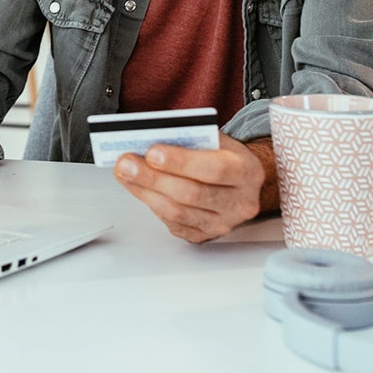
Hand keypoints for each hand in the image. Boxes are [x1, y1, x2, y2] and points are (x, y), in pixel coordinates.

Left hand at [113, 134, 275, 242]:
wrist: (239, 181)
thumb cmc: (222, 155)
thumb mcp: (215, 139)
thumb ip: (189, 137)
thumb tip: (149, 137)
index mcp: (247, 171)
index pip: (215, 169)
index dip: (181, 162)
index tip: (152, 152)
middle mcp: (240, 201)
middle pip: (192, 194)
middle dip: (153, 178)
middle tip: (126, 163)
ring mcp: (224, 223)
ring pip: (179, 212)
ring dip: (145, 191)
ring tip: (125, 173)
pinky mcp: (206, 235)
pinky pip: (174, 224)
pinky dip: (151, 204)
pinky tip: (138, 188)